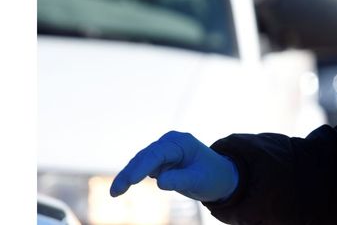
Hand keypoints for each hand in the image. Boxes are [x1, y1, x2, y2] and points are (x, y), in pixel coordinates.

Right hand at [109, 131, 238, 201]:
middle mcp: (169, 143)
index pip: (157, 154)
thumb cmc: (213, 177)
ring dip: (127, 176)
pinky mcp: (159, 161)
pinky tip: (121, 188)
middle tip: (115, 192)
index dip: (142, 167)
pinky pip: (142, 168)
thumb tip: (159, 182)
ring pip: (140, 162)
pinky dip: (132, 176)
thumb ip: (180, 180)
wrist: (221, 177)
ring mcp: (163, 151)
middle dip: (129, 174)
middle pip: (145, 157)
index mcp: (180, 142)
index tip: (130, 181)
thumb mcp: (199, 180)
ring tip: (115, 193)